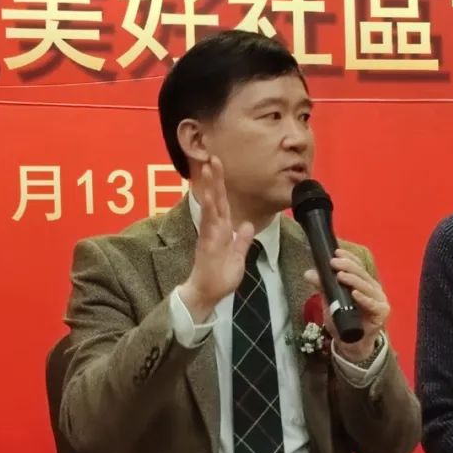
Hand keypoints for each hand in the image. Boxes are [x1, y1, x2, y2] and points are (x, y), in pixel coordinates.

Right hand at [180, 157, 254, 322]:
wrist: (208, 294)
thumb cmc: (221, 278)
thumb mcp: (238, 257)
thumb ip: (242, 241)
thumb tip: (246, 225)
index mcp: (223, 230)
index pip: (224, 203)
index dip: (222, 186)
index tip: (220, 167)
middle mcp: (215, 229)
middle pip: (216, 199)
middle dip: (215, 178)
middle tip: (213, 158)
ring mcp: (210, 234)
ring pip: (211, 206)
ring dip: (209, 187)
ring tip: (207, 168)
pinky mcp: (206, 243)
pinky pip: (208, 223)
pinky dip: (209, 209)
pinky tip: (208, 196)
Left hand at [305, 248, 389, 361]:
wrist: (351, 344)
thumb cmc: (343, 320)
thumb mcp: (330, 301)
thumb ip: (323, 286)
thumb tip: (308, 273)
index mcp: (363, 282)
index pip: (358, 266)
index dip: (348, 257)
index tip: (336, 252)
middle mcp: (373, 288)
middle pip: (362, 274)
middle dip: (347, 266)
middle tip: (334, 262)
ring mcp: (379, 300)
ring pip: (367, 286)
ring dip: (353, 280)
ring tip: (340, 275)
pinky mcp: (382, 313)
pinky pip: (372, 304)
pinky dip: (364, 299)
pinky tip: (355, 293)